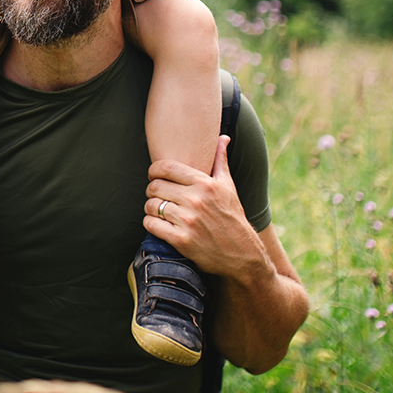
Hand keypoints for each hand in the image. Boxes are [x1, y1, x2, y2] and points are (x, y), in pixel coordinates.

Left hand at [143, 136, 267, 279]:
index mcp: (206, 184)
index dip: (154, 170)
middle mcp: (196, 200)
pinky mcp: (182, 240)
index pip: (166, 168)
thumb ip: (221, 161)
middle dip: (152, 190)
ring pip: (151, 205)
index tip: (154, 176)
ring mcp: (189, 221)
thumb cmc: (233, 218)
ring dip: (150, 208)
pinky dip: (150, 224)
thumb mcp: (229, 188)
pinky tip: (158, 224)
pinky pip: (151, 225)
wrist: (243, 255)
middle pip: (155, 186)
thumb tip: (222, 137)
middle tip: (156, 196)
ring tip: (157, 210)